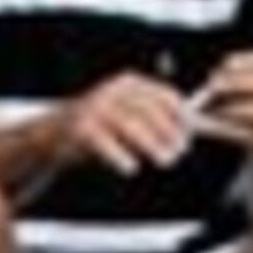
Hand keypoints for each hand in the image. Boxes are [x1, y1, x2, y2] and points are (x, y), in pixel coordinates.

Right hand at [59, 72, 198, 173]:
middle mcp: (113, 91)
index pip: (166, 97)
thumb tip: (197, 126)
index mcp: (130, 84)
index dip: (182, 119)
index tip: (188, 138)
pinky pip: (106, 143)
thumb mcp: (131, 116)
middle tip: (177, 154)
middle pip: (151, 112)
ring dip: (153, 146)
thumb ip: (160, 119)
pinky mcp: (81, 128)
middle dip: (170, 134)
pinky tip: (131, 168)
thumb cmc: (101, 129)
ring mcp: (95, 108)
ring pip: (132, 126)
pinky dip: (121, 158)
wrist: (54, 136)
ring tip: (165, 161)